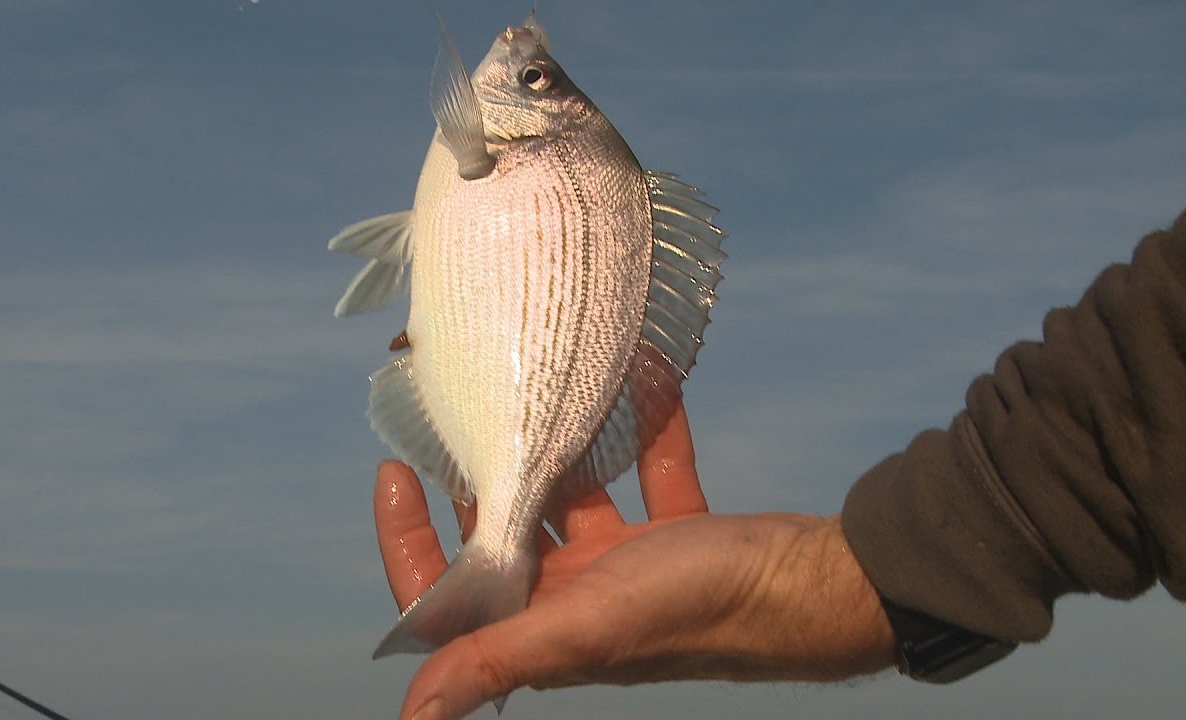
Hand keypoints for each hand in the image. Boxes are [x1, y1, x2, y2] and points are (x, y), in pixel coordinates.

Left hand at [373, 401, 896, 719]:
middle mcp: (577, 603)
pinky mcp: (680, 538)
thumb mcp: (586, 627)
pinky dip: (647, 430)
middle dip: (481, 479)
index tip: (394, 466)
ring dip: (564, 447)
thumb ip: (497, 659)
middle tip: (459, 411)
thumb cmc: (700, 611)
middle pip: (506, 537)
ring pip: (577, 499)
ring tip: (541, 386)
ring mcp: (630, 571)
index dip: (410, 540)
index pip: (450, 592)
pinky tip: (647, 376)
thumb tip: (412, 718)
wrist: (816, 590)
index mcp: (543, 628)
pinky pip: (650, 474)